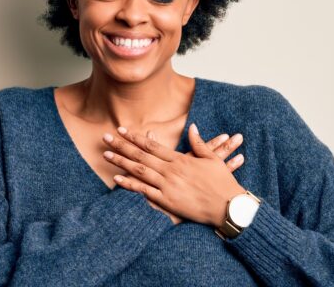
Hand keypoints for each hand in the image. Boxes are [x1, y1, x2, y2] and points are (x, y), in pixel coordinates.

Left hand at [101, 124, 246, 225]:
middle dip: (122, 146)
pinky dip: (130, 185)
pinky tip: (117, 179)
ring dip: (121, 162)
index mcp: (180, 159)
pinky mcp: (168, 201)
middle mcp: (171, 171)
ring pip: (139, 171)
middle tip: (106, 138)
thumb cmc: (222, 182)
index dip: (136, 137)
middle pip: (141, 156)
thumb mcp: (212, 159)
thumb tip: (192, 127)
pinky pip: (144, 192)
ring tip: (106, 155)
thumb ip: (199, 143)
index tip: (122, 130)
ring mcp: (168, 186)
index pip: (152, 146)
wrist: (228, 206)